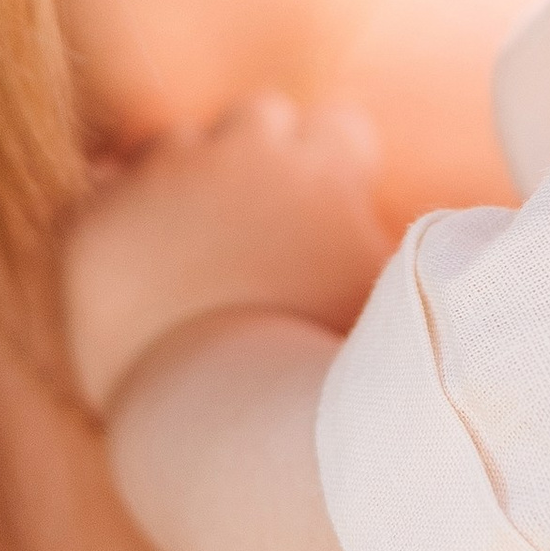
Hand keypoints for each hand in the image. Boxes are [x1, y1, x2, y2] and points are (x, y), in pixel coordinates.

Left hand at [64, 93, 390, 412]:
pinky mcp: (95, 219)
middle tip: (260, 231)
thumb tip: (453, 237)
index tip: (328, 211)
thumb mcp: (398, 306)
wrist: (221, 432)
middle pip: (259, 117)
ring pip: (177, 145)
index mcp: (322, 166)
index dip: (337, 169)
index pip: (341, 128)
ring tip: (195, 255)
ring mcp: (163, 178)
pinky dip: (119, 217)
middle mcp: (243, 152)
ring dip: (187, 183)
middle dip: (261, 160)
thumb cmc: (327, 378)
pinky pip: (103, 187)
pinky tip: (136, 261)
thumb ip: (414, 251)